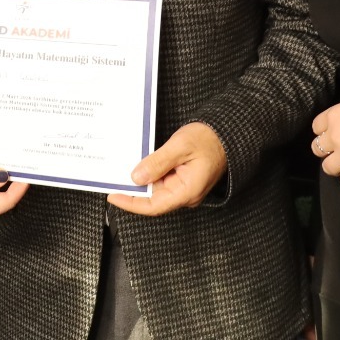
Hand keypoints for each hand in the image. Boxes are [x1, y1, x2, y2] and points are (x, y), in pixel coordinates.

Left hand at [108, 121, 226, 215]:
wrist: (227, 133)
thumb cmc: (208, 139)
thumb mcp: (180, 146)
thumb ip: (157, 163)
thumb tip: (136, 178)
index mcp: (187, 191)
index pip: (153, 206)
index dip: (131, 203)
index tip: (114, 196)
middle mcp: (186, 194)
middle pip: (153, 199)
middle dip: (132, 191)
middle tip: (112, 180)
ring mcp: (185, 188)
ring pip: (156, 190)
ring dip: (140, 181)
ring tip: (121, 171)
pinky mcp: (183, 180)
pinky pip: (162, 181)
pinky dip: (149, 174)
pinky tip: (139, 165)